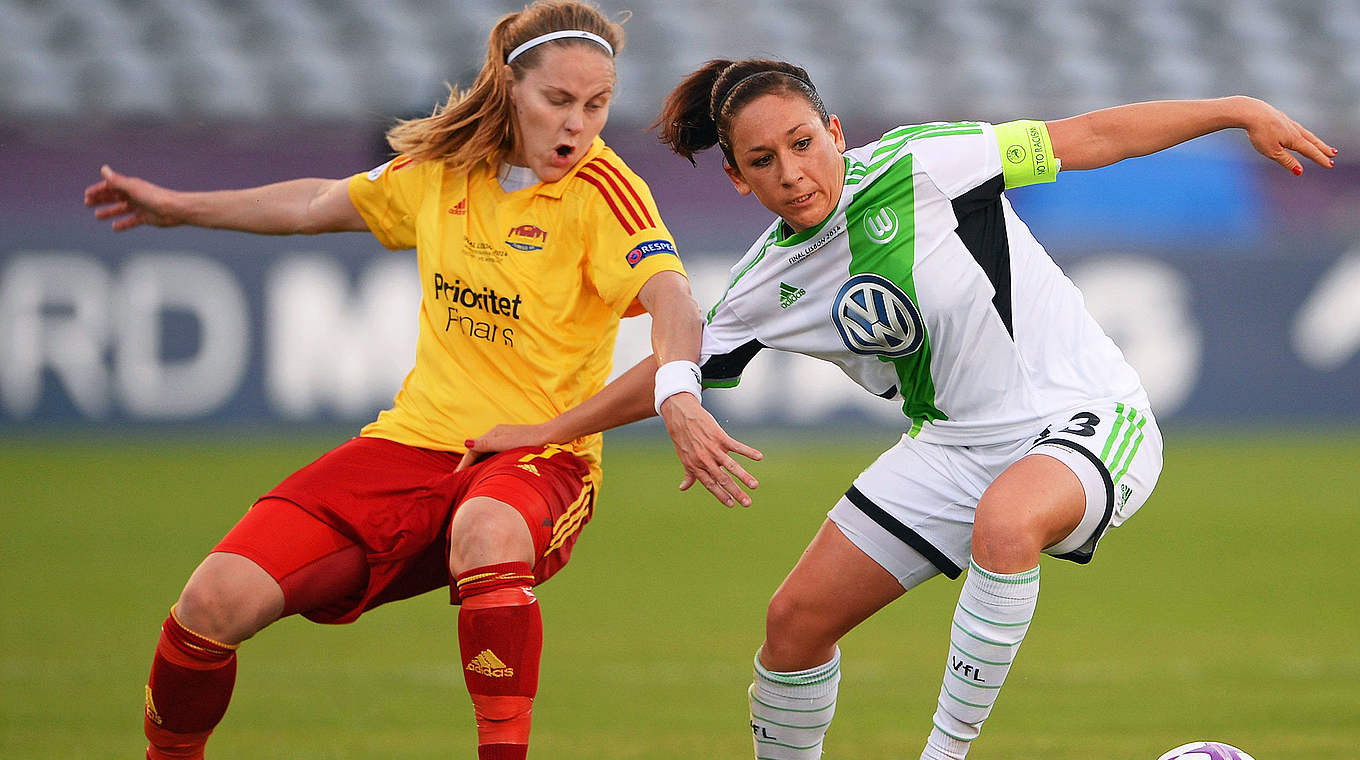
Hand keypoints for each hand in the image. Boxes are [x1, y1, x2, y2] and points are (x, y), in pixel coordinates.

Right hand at [83, 165, 183, 230]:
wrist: (174, 210)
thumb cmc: (154, 197)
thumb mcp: (133, 188)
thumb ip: (117, 181)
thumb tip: (103, 169)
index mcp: (131, 186)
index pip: (111, 186)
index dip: (98, 190)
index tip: (87, 195)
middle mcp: (134, 195)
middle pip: (114, 197)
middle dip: (101, 199)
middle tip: (87, 204)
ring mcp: (140, 207)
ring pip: (121, 209)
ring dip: (109, 212)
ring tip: (97, 216)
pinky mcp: (145, 218)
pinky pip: (131, 221)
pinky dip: (123, 224)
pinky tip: (114, 227)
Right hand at [456, 423, 552, 470]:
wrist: (550, 436)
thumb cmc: (528, 442)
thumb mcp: (505, 444)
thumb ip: (485, 444)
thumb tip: (466, 442)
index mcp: (493, 434)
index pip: (472, 449)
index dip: (463, 463)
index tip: (456, 476)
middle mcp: (497, 434)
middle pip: (477, 450)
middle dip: (467, 463)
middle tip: (459, 479)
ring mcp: (505, 438)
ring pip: (486, 452)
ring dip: (477, 463)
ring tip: (470, 476)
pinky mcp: (513, 443)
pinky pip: (494, 453)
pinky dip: (487, 461)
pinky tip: (489, 469)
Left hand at [658, 392, 762, 506]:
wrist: (681, 416)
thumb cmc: (683, 438)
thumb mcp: (684, 458)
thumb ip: (689, 474)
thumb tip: (683, 488)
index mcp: (696, 467)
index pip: (711, 485)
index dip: (721, 495)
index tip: (732, 505)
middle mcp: (704, 460)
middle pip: (723, 479)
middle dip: (736, 492)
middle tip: (747, 503)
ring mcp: (713, 448)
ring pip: (731, 466)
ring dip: (744, 476)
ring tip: (754, 486)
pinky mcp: (719, 436)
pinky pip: (736, 446)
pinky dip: (748, 451)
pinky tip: (759, 457)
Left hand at [1238, 97, 1337, 174]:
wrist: (1250, 111)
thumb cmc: (1260, 133)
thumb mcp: (1272, 152)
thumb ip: (1287, 161)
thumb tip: (1300, 171)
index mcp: (1294, 139)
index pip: (1311, 151)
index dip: (1321, 159)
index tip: (1330, 165)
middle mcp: (1295, 130)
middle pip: (1312, 141)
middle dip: (1323, 148)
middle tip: (1334, 154)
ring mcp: (1288, 122)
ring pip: (1305, 133)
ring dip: (1314, 140)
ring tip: (1320, 145)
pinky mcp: (1280, 117)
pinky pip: (1295, 128)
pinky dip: (1302, 133)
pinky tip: (1299, 133)